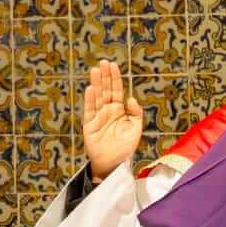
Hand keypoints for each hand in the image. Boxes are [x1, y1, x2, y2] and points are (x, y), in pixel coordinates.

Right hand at [82, 59, 143, 181]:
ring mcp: (98, 116)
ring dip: (96, 84)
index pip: (116, 90)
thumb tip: (131, 98)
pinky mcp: (89, 125)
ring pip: (97, 97)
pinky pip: (89, 110)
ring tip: (95, 70)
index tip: (113, 65)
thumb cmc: (125, 147)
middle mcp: (108, 110)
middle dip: (105, 76)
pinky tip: (91, 89)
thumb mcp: (135, 129)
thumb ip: (136, 113)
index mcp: (119, 110)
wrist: (113, 164)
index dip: (115, 78)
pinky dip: (90, 100)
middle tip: (103, 62)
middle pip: (106, 90)